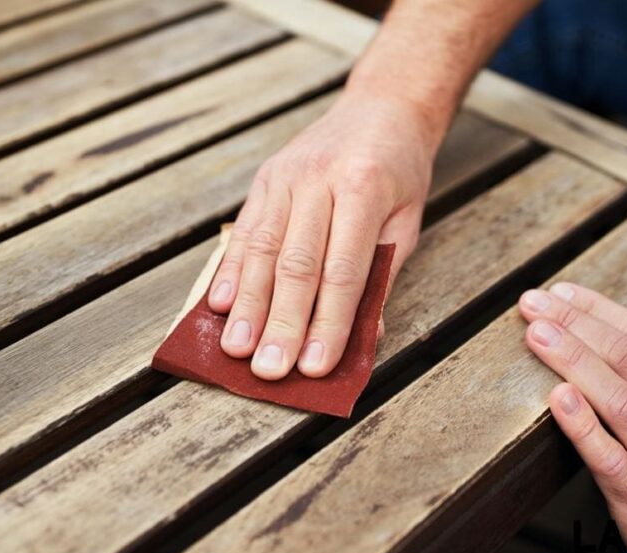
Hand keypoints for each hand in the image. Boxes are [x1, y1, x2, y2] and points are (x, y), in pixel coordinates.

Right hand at [208, 91, 437, 379]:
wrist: (381, 107)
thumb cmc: (399, 172)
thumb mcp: (407, 222)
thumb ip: (381, 275)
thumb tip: (361, 336)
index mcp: (364, 188)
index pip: (343, 270)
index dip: (328, 323)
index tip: (315, 367)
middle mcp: (318, 179)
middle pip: (296, 264)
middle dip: (281, 323)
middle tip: (269, 370)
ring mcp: (285, 176)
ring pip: (261, 249)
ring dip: (247, 304)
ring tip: (236, 347)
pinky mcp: (264, 179)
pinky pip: (244, 230)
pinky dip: (230, 270)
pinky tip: (219, 304)